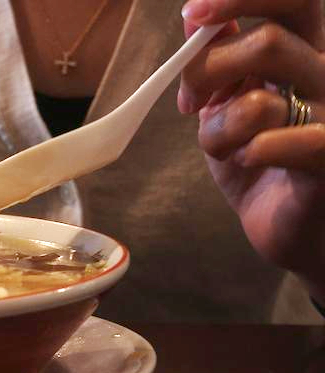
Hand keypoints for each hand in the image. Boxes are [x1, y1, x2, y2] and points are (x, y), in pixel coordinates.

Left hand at [179, 0, 324, 297]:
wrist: (295, 226)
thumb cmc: (263, 160)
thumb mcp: (230, 104)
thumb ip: (218, 59)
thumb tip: (195, 17)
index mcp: (307, 49)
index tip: (194, 13)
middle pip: (268, 43)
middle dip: (208, 72)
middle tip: (190, 102)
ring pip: (259, 103)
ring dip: (218, 130)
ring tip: (223, 147)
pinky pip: (279, 142)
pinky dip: (249, 152)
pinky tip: (250, 160)